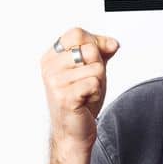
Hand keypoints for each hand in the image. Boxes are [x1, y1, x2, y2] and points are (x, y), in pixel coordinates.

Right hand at [41, 28, 119, 149]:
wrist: (74, 130)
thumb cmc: (82, 98)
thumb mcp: (92, 69)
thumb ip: (101, 51)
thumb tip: (113, 44)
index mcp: (51, 56)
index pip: (77, 33)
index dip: (96, 42)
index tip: (98, 58)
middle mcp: (49, 67)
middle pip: (90, 50)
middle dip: (98, 67)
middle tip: (88, 83)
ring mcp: (55, 82)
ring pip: (96, 68)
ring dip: (98, 83)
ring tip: (85, 93)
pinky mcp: (64, 96)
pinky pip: (94, 83)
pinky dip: (96, 93)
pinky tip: (85, 101)